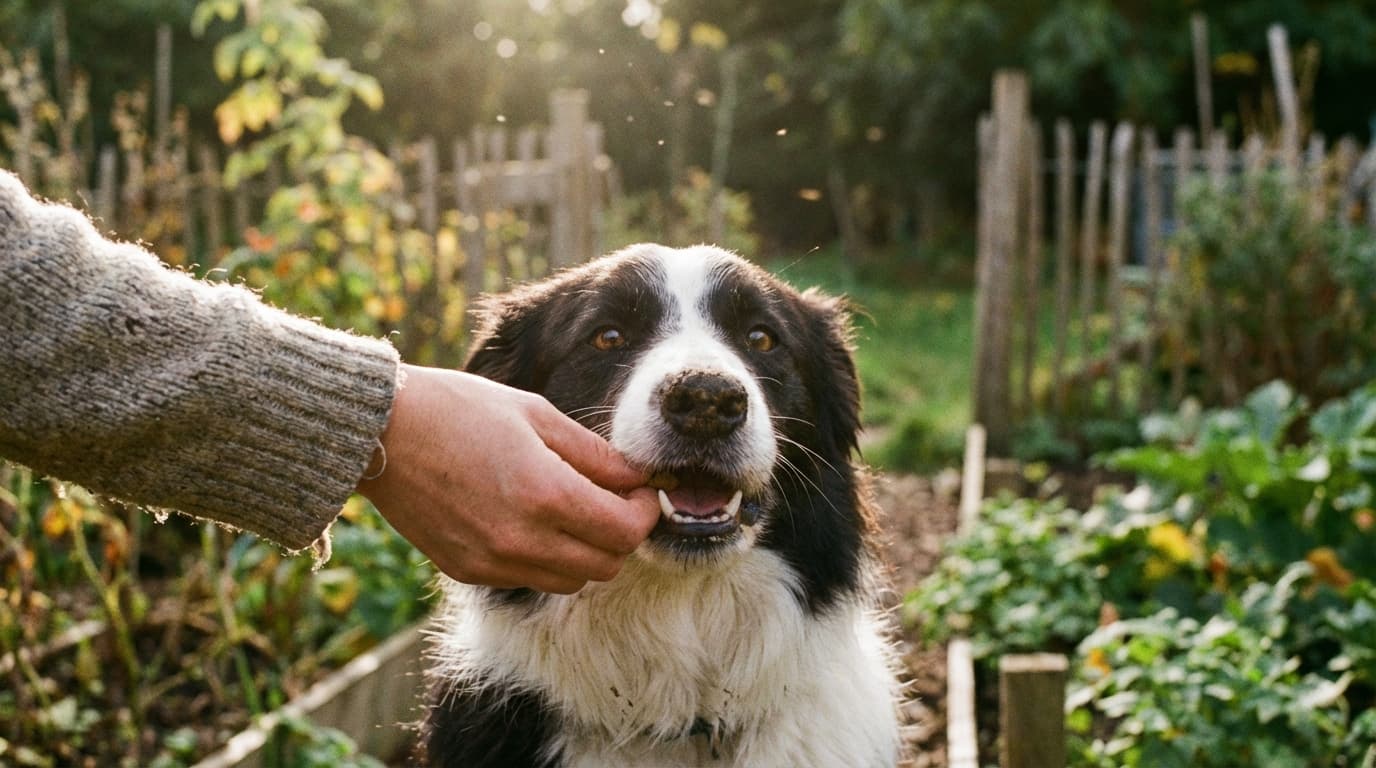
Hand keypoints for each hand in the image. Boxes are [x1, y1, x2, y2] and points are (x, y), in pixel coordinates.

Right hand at [356, 364, 658, 592]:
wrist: (379, 433)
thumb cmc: (458, 409)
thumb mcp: (535, 414)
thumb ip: (593, 453)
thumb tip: (636, 477)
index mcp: (546, 493)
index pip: (626, 531)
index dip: (645, 512)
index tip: (640, 490)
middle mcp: (522, 539)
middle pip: (607, 565)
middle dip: (620, 534)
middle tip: (611, 500)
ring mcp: (493, 562)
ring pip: (572, 581)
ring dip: (585, 552)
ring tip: (571, 511)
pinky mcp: (469, 572)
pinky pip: (529, 579)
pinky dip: (545, 558)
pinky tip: (530, 521)